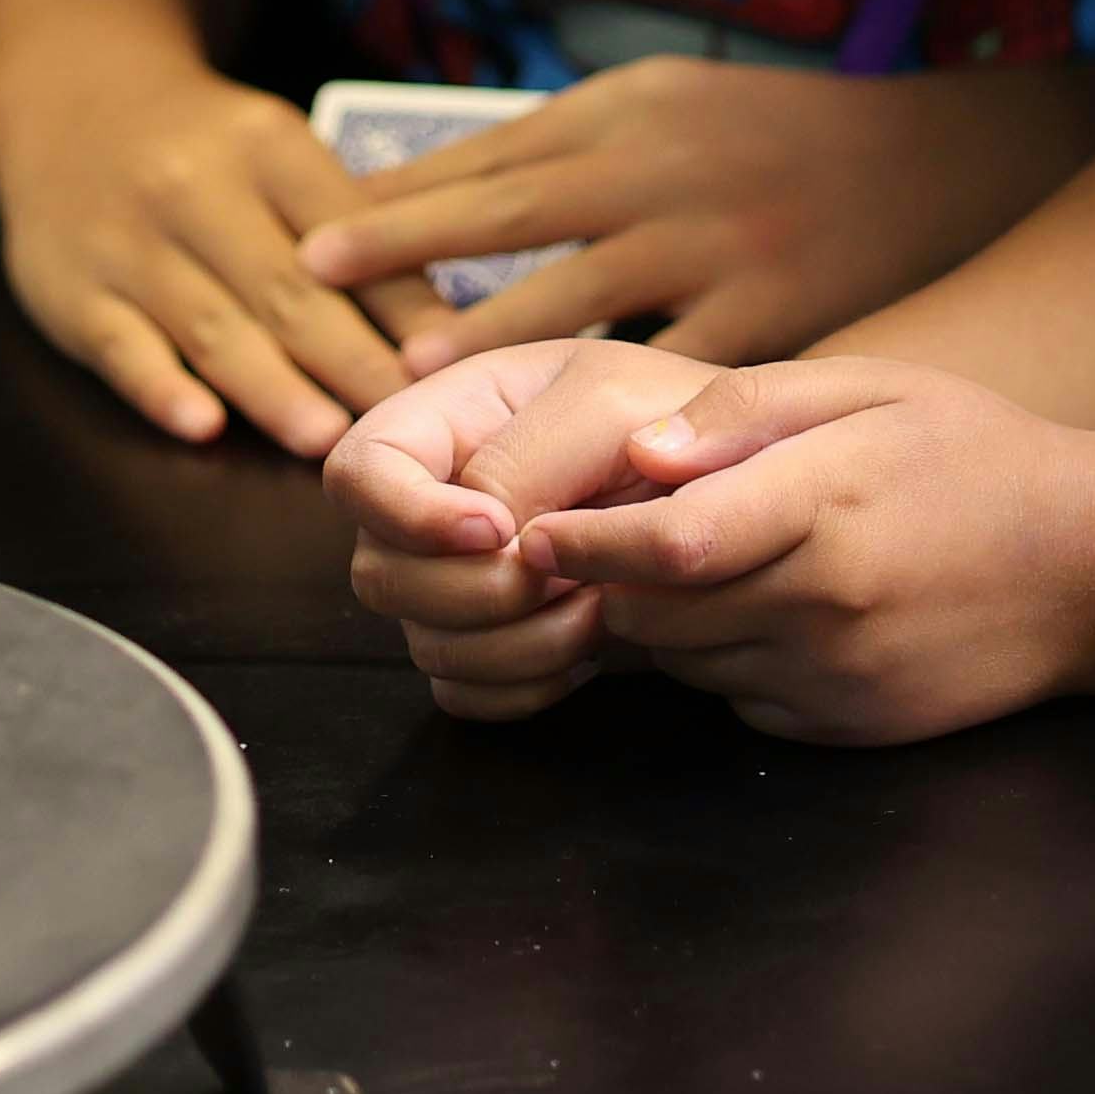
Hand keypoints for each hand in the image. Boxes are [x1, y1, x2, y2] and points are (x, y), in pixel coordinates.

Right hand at [0, 42, 444, 456]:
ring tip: (330, 440)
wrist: (73, 102)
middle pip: (285, 288)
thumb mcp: (278, 153)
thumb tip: (442, 324)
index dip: (397, 300)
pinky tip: (203, 425)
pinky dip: (162, 388)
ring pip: (211, 327)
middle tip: (406, 424)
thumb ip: (347, 226)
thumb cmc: (208, 148)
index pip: (344, 229)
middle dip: (351, 361)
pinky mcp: (72, 293)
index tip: (446, 362)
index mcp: (264, 144)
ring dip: (274, 389)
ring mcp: (127, 243)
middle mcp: (192, 186)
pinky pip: (121, 348)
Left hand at [293, 56, 1094, 368]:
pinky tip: (560, 486)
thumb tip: (442, 183)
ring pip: (586, 316)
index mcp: (629, 123)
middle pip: (519, 230)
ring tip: (413, 401)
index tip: (316, 243)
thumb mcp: (660, 103)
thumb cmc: (776, 133)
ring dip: (494, 359)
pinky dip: (617, 435)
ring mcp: (721, 256)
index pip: (491, 163)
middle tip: (330, 319)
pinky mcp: (775, 332)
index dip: (398, 206)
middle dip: (418, 275)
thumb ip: (562, 147)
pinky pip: (681, 390)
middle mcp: (666, 184)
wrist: (935, 164)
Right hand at [328, 336, 726, 717]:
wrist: (737, 485)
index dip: (407, 514)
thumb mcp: (608, 401)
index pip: (356, 471)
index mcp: (443, 420)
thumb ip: (529, 453)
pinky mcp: (489, 643)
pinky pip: (464, 692)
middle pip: (378, 574)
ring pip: (423, 644)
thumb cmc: (674, 417)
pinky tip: (590, 651)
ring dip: (514, 643)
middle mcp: (431, 503)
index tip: (497, 529)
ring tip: (600, 608)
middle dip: (473, 592)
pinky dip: (524, 686)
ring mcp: (454, 580)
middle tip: (570, 574)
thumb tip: (480, 533)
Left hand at [515, 358, 1094, 743]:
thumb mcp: (869, 388)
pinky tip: (756, 610)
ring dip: (660, 622)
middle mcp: (827, 605)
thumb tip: (639, 450)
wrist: (1094, 567)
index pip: (668, 542)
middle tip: (585, 539)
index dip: (588, 542)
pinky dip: (720, 662)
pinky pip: (739, 701)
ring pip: (689, 664)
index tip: (534, 530)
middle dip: (608, 581)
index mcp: (826, 507)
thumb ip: (747, 411)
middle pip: (660, 613)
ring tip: (682, 563)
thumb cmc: (971, 454)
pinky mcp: (848, 727)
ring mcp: (839, 679)